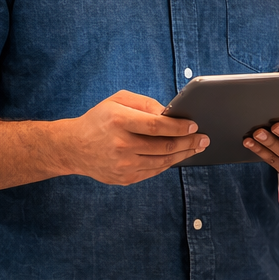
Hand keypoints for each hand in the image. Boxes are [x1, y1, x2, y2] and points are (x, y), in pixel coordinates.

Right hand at [57, 90, 208, 185]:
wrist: (73, 147)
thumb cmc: (100, 119)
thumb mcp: (118, 100)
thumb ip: (145, 104)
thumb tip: (170, 113)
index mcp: (119, 121)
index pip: (157, 126)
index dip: (179, 127)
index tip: (194, 125)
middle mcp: (121, 145)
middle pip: (164, 146)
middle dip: (189, 142)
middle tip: (204, 138)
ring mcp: (123, 165)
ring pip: (162, 161)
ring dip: (184, 154)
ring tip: (197, 147)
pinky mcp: (124, 178)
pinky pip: (154, 171)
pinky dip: (169, 163)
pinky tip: (178, 156)